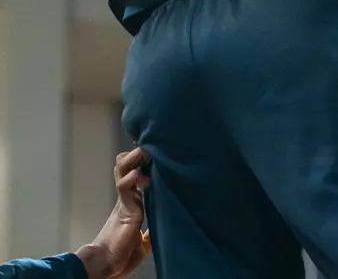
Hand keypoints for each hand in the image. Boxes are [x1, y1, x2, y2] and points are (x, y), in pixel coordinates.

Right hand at [76, 149, 150, 278]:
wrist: (106, 266)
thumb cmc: (121, 255)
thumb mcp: (141, 243)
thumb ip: (148, 233)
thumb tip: (159, 232)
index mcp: (132, 202)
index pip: (136, 174)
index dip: (142, 161)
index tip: (155, 150)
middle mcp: (127, 197)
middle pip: (125, 166)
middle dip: (135, 153)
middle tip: (150, 144)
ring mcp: (124, 201)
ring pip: (123, 170)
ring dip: (133, 158)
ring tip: (145, 150)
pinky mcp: (123, 208)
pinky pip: (124, 187)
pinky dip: (132, 177)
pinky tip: (141, 176)